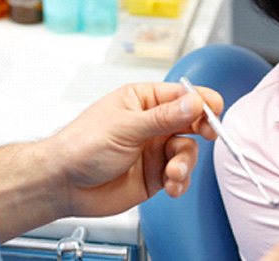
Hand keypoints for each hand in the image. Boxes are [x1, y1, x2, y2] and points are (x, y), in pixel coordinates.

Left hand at [49, 82, 222, 216]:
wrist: (64, 183)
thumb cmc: (83, 144)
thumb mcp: (126, 126)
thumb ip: (163, 117)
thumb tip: (193, 102)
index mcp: (143, 100)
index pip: (180, 95)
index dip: (199, 100)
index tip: (214, 109)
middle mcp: (152, 123)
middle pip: (189, 121)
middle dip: (201, 129)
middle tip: (208, 134)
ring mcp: (154, 149)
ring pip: (186, 150)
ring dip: (185, 162)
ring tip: (173, 172)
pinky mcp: (154, 174)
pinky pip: (179, 175)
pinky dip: (180, 180)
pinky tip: (172, 184)